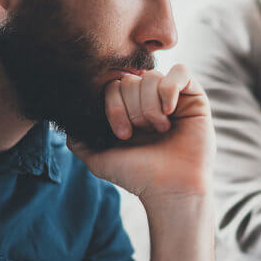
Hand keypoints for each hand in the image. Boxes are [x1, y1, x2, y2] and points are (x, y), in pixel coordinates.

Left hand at [69, 64, 214, 200]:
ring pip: (152, 77)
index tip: (122, 134)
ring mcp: (174, 98)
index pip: (113, 86)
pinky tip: (169, 111)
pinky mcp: (195, 97)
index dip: (113, 106)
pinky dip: (170, 88)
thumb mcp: (99, 159)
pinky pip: (180, 72)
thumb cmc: (139, 176)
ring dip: (150, 105)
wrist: (170, 189)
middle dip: (132, 108)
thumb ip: (79, 139)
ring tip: (159, 128)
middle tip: (141, 132)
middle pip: (131, 79)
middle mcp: (151, 101)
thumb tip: (65, 120)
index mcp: (130, 110)